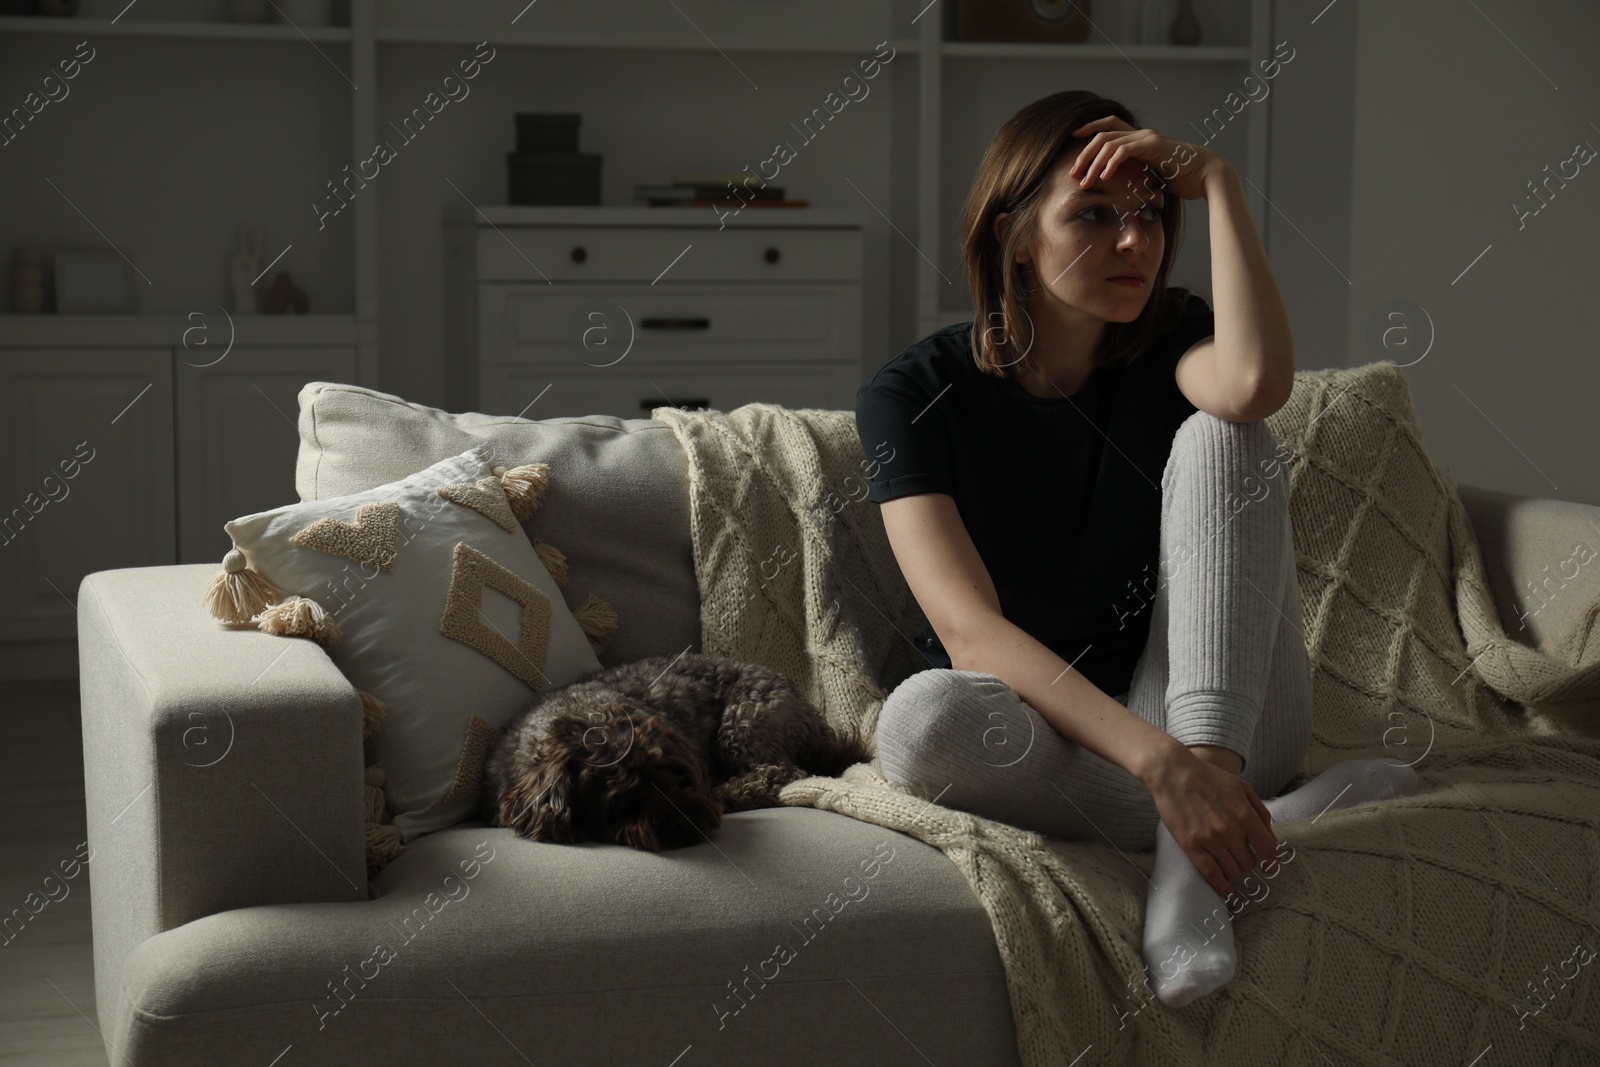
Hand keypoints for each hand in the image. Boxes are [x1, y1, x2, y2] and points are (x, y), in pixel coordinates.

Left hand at [1067, 116, 1224, 201]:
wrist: (1206, 176)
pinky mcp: (1153, 145)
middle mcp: (1141, 134)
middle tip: (1072, 172)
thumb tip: (1122, 190)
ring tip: (1084, 180)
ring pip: (1109, 143)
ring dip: (1093, 163)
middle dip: (1084, 153)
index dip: (1089, 130)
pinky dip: (1111, 163)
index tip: (1072, 142)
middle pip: (1102, 134)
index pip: (1108, 127)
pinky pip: (1124, 150)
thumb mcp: (1151, 178)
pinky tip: (1104, 177)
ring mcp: (1147, 138)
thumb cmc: (1182, 180)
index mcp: (1139, 140)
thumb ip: (1136, 177)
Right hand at [1141, 742, 1277, 899]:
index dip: (1271, 860)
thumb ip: (1260, 811)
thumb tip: (1270, 837)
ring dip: (1233, 871)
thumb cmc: (1208, 777)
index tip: (1270, 866)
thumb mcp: (1242, 787)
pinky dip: (1221, 887)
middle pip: (1249, 862)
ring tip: (1228, 865)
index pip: (1268, 849)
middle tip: (1239, 855)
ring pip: (1232, 871)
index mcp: (1245, 814)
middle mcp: (1230, 830)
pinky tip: (1227, 892)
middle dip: (1247, 861)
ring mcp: (1210, 839)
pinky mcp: (1191, 846)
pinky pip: (1211, 874)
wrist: (1172, 772)